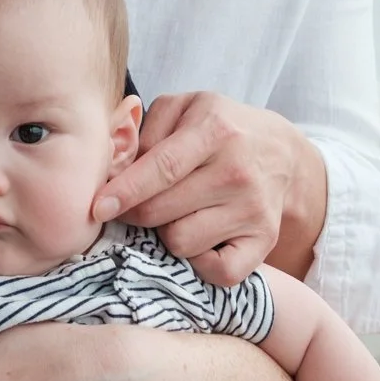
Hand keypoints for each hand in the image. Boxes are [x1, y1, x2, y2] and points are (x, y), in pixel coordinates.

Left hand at [94, 93, 324, 286]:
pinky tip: (199, 240)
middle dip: (138, 212)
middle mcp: (237, 171)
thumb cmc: (219, 128)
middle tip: (140, 203)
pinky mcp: (264, 239)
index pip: (162, 167)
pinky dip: (200, 264)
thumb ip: (143, 129)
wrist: (281, 152)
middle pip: (161, 212)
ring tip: (178, 214)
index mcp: (214, 130)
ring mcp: (253, 209)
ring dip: (168, 234)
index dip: (126, 191)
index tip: (99, 208)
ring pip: (181, 243)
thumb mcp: (184, 108)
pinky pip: (219, 272)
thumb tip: (112, 168)